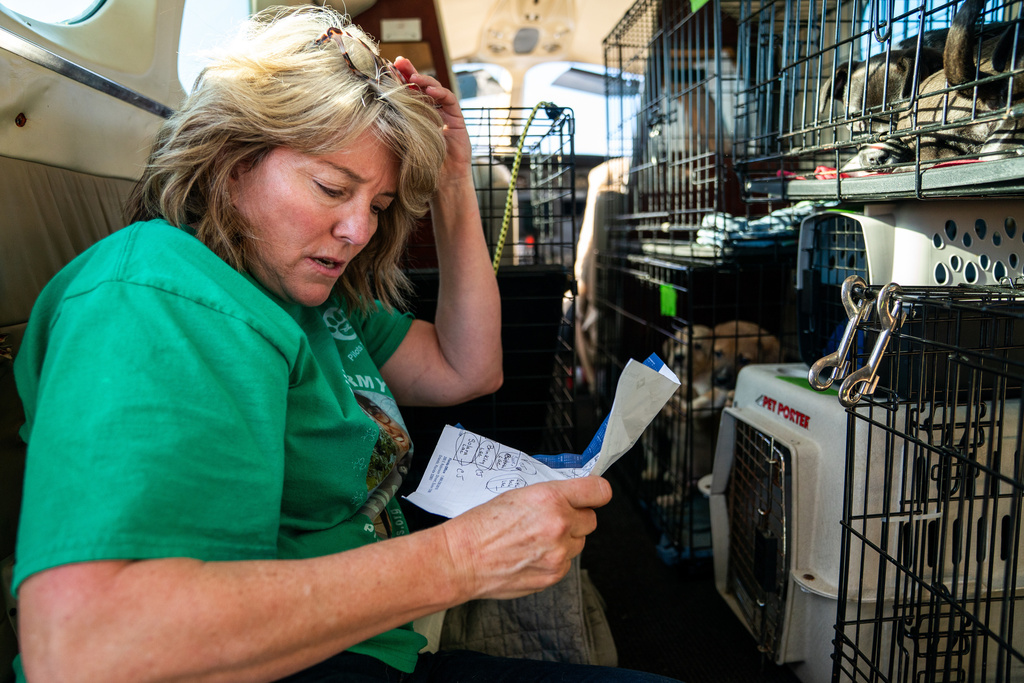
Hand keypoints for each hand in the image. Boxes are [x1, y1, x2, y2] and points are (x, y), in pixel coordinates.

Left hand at [393, 57, 472, 180]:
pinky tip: (429, 90)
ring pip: (435, 89)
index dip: (399, 78)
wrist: (442, 184)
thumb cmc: (420, 167)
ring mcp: (445, 114)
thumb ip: (393, 125)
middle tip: (399, 62)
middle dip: (410, 71)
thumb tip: (370, 111)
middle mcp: (431, 112)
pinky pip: (450, 100)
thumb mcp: (401, 142)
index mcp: (416, 115)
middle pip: (421, 86)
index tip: (386, 67)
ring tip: (413, 76)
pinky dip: (440, 92)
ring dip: (424, 79)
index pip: (407, 91)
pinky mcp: (457, 120)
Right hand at [438, 477, 612, 600]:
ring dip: (566, 539)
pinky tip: (531, 554)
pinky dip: (554, 559)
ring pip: (579, 543)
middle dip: (576, 517)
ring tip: (536, 538)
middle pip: (591, 519)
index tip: (594, 495)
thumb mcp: (517, 494)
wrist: (463, 559)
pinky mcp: (554, 575)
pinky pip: (566, 563)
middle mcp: (560, 525)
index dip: (597, 492)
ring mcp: (559, 554)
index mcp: (550, 498)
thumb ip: (551, 495)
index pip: (599, 491)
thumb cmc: (481, 526)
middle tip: (553, 518)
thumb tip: (571, 497)